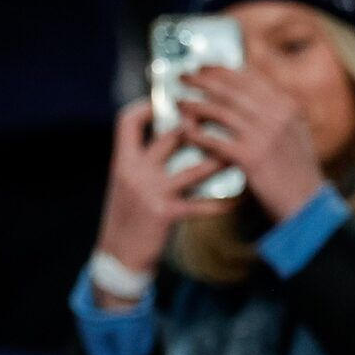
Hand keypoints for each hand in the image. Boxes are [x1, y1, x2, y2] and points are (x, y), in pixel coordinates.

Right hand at [93, 98, 232, 298]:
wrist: (117, 254)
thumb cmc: (126, 215)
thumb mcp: (125, 183)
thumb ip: (141, 160)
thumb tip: (170, 135)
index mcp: (122, 161)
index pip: (127, 121)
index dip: (146, 106)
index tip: (166, 100)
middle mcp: (133, 171)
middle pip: (170, 136)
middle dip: (199, 125)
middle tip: (222, 118)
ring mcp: (149, 191)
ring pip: (194, 167)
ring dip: (221, 160)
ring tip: (238, 154)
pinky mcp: (164, 213)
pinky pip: (201, 204)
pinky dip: (222, 203)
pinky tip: (237, 200)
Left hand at [176, 66, 329, 221]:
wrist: (307, 201)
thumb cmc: (295, 169)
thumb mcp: (292, 132)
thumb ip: (273, 112)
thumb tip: (247, 91)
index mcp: (287, 106)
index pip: (249, 79)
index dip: (221, 71)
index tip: (202, 67)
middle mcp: (277, 116)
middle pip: (231, 90)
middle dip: (202, 81)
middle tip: (181, 77)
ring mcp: (265, 136)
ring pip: (220, 112)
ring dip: (195, 105)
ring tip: (177, 102)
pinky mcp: (251, 158)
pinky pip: (215, 141)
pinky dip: (197, 135)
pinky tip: (184, 132)